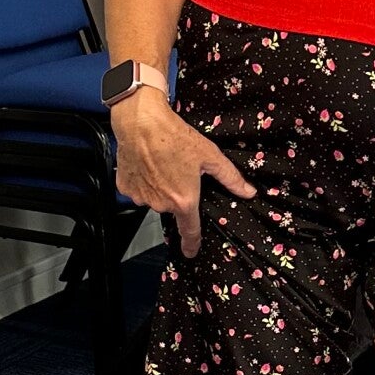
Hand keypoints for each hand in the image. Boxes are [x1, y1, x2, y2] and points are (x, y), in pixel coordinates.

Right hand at [110, 94, 254, 256]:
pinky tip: (148, 164)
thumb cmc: (174, 136)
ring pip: (154, 198)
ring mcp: (141, 197)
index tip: (191, 252)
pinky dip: (143, 181)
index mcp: (183, 200)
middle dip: (176, 194)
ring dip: (159, 187)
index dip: (192, 244)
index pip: (189, 231)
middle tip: (178, 171)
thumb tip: (248, 191)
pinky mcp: (126, 188)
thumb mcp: (210, 156)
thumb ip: (230, 178)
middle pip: (172, 207)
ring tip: (162, 164)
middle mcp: (161, 203)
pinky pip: (138, 190)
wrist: (141, 122)